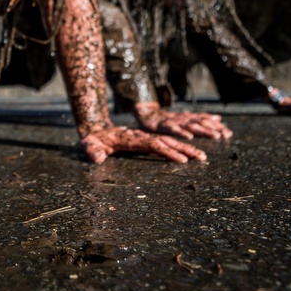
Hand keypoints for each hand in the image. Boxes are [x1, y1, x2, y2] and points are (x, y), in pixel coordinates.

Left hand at [79, 124, 207, 164]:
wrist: (95, 130)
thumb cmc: (92, 140)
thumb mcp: (89, 145)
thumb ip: (92, 150)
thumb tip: (97, 158)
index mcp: (132, 139)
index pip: (153, 144)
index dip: (167, 151)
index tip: (181, 159)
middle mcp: (142, 137)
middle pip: (166, 141)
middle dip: (184, 149)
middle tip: (201, 157)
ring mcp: (145, 139)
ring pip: (168, 142)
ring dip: (185, 148)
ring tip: (201, 156)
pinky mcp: (146, 141)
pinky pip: (165, 143)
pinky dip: (179, 147)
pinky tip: (190, 152)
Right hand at [133, 102, 232, 139]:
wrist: (146, 113)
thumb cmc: (166, 119)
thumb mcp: (185, 119)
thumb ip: (200, 118)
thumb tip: (218, 117)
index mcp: (189, 118)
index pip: (205, 120)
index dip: (217, 126)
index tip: (229, 133)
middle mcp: (183, 118)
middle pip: (201, 123)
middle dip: (214, 128)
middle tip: (226, 134)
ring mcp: (174, 121)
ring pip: (191, 126)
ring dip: (203, 130)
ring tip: (215, 135)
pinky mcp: (164, 125)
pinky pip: (174, 129)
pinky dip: (182, 132)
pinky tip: (189, 136)